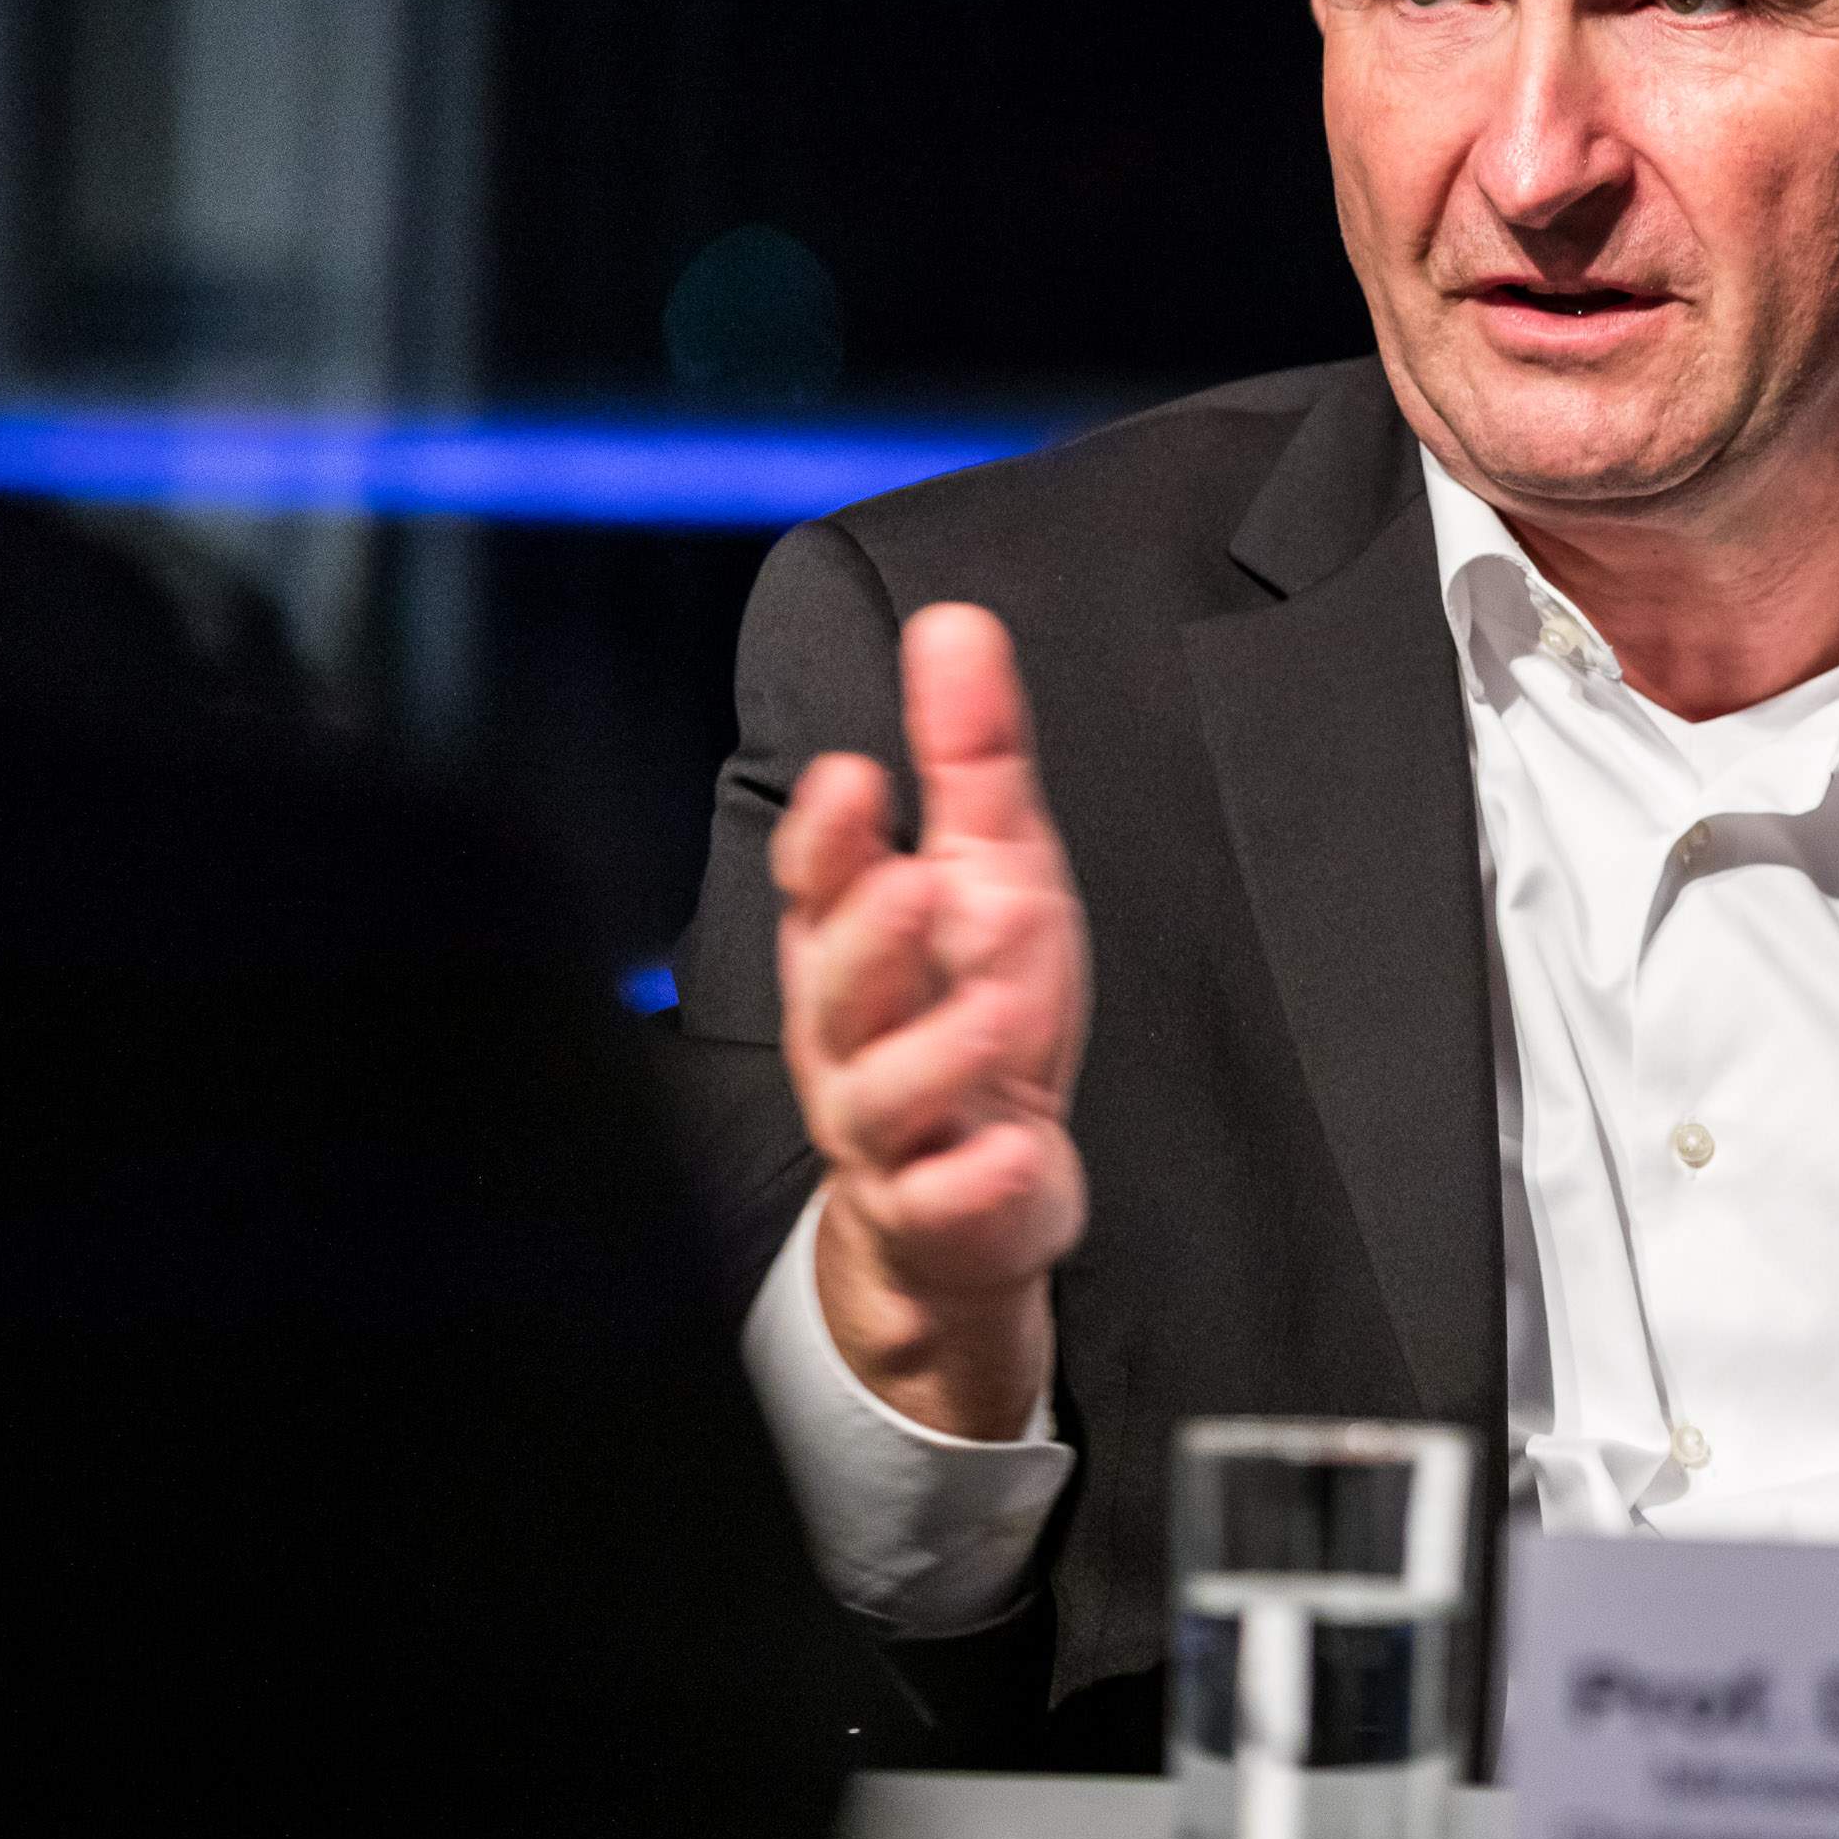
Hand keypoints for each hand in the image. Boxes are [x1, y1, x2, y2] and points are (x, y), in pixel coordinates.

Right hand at [772, 602, 1089, 1438]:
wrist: (967, 1201)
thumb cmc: (970, 1015)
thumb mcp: (990, 871)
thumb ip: (971, 755)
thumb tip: (955, 625)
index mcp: (860, 945)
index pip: (819, 883)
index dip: (826, 838)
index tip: (853, 775)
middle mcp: (858, 1037)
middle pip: (838, 987)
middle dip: (867, 938)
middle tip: (914, 887)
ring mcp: (896, 1132)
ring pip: (886, 1097)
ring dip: (938, 1053)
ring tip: (999, 1013)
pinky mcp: (942, 1213)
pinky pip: (947, 1204)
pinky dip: (981, 1179)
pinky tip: (1020, 1150)